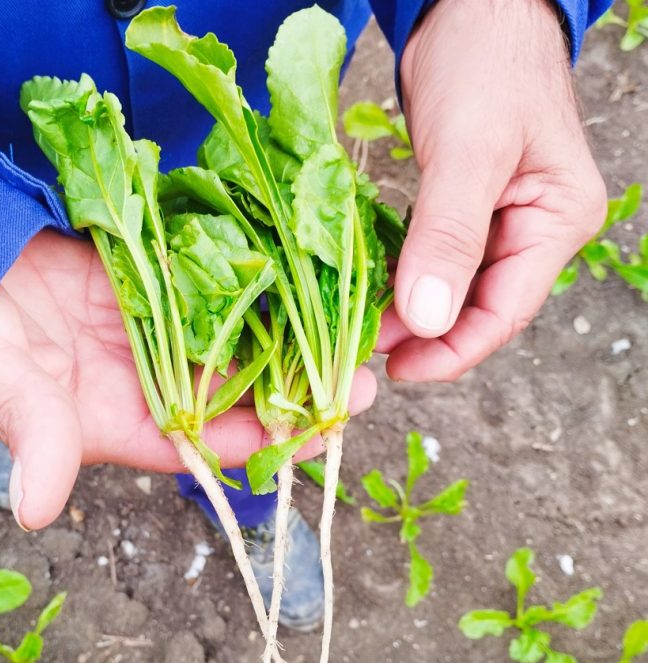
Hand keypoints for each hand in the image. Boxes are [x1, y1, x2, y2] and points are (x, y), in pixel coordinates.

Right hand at [0, 230, 375, 529]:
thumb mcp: (11, 398)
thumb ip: (37, 443)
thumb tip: (36, 508)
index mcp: (141, 427)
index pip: (221, 445)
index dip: (273, 441)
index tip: (327, 428)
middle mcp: (166, 386)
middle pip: (249, 395)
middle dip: (306, 389)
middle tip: (366, 377)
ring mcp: (169, 336)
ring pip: (246, 341)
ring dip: (296, 337)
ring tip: (352, 328)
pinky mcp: (166, 289)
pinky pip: (221, 292)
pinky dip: (259, 286)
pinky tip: (303, 275)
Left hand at [376, 0, 606, 379]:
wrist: (471, 6)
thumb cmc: (485, 61)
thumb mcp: (469, 151)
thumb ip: (449, 236)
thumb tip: (429, 320)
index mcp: (556, 223)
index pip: (505, 312)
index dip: (452, 352)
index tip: (398, 370)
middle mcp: (534, 231)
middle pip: (479, 309)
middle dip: (425, 337)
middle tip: (364, 350)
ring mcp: (502, 222)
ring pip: (455, 289)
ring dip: (411, 314)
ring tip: (363, 327)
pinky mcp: (467, 209)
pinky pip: (438, 261)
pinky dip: (406, 280)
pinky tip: (374, 291)